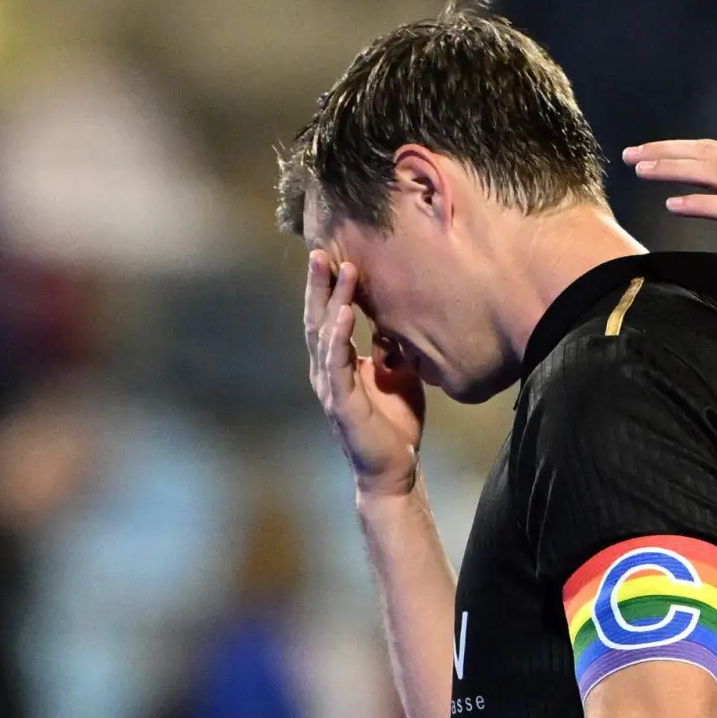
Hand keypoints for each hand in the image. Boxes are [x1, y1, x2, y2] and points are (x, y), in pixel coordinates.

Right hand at [304, 250, 426, 496]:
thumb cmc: (394, 421)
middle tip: (320, 250)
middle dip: (320, 284)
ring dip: (332, 300)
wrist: (394, 466)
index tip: (333, 254)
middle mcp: (327, 370)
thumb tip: (392, 321)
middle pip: (319, 318)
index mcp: (338, 363)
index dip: (329, 287)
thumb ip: (390, 347)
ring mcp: (332, 386)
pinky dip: (340, 337)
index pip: (329, 316)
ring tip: (337, 270)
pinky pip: (338, 364)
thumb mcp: (397, 373)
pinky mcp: (343, 403)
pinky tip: (345, 314)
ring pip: (325, 335)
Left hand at [625, 138, 716, 291]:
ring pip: (711, 173)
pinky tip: (673, 205)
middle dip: (665, 152)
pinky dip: (698, 203)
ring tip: (642, 171)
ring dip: (673, 170)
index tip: (646, 150)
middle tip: (630, 154)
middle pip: (704, 154)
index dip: (676, 147)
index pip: (712, 148)